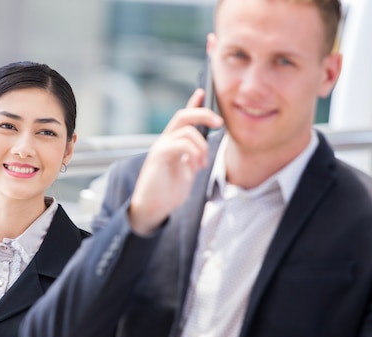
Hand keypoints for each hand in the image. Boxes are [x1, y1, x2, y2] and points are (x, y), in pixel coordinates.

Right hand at [129, 88, 223, 234]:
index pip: (182, 118)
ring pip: (187, 131)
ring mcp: (160, 147)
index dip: (192, 104)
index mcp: (172, 144)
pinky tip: (194, 168)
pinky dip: (194, 154)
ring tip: (201, 165)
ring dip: (202, 147)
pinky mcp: (159, 155)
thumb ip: (193, 157)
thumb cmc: (167, 192)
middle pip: (183, 116)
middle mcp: (165, 141)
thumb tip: (203, 147)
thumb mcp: (187, 172)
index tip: (201, 92)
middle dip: (203, 114)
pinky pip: (182, 144)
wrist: (152, 208)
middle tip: (219, 123)